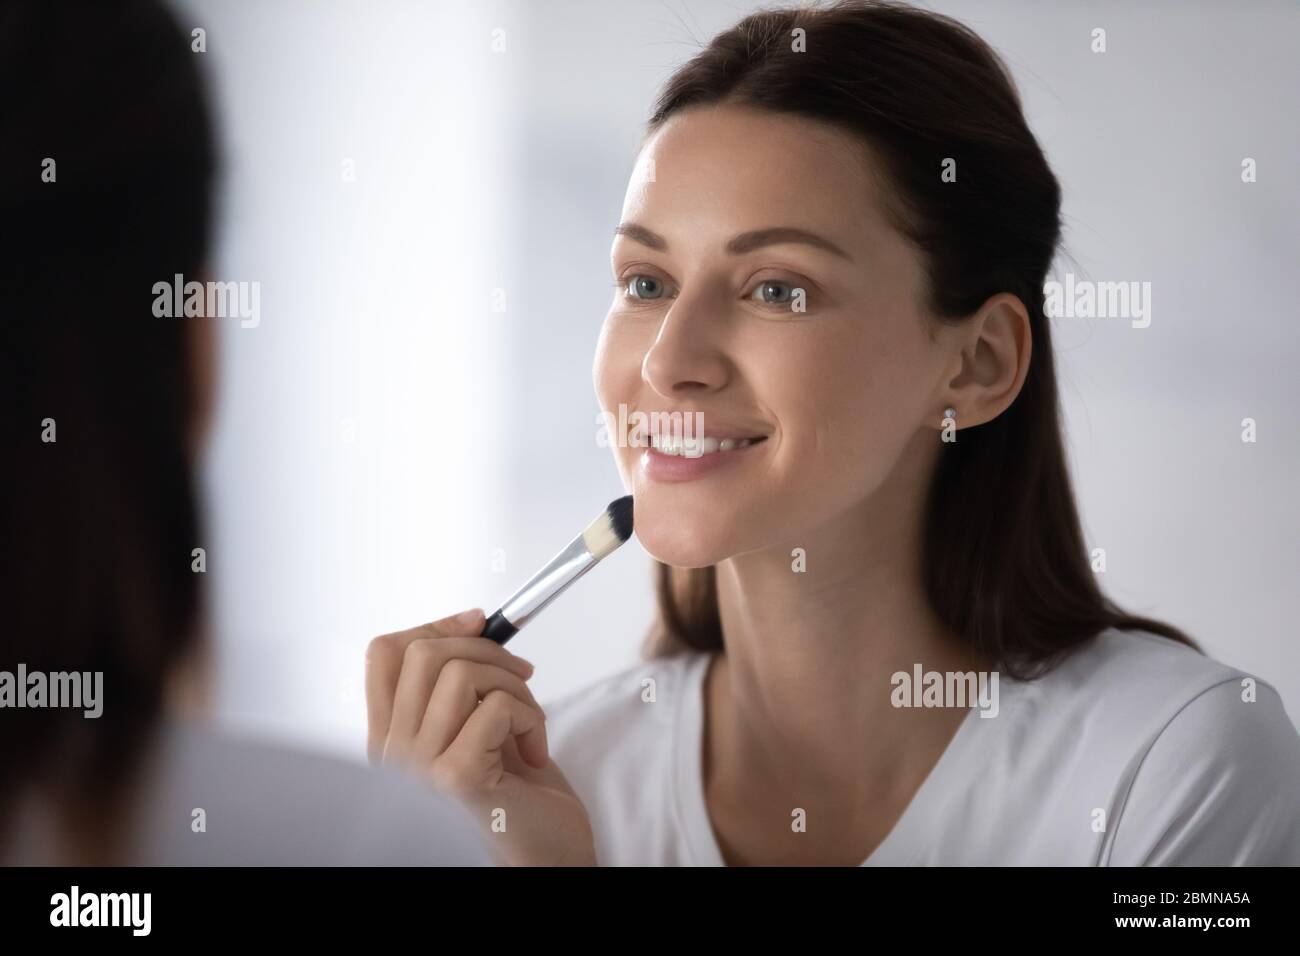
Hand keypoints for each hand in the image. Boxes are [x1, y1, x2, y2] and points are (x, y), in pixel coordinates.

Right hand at [365, 608, 596, 865]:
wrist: (548, 861)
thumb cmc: (520, 801)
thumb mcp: (479, 727)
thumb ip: (460, 685)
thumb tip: (471, 621)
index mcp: (392, 740)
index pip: (383, 655)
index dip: (433, 626)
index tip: (477, 623)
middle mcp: (394, 757)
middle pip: (420, 653)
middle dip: (485, 648)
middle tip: (521, 675)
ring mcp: (419, 769)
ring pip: (459, 672)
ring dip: (513, 685)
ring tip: (530, 722)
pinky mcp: (456, 777)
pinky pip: (496, 706)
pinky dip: (531, 717)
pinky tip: (536, 752)